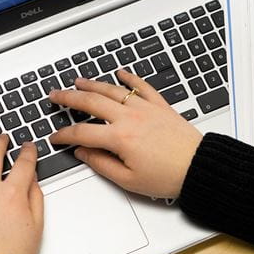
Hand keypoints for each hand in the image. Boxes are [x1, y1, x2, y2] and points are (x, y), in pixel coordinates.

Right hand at [48, 70, 202, 197]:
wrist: (199, 167)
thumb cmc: (169, 176)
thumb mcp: (129, 180)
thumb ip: (101, 164)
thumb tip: (83, 152)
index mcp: (120, 138)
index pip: (82, 132)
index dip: (64, 134)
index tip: (56, 137)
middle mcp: (130, 118)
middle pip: (91, 102)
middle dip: (69, 98)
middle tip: (55, 95)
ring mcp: (145, 109)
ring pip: (112, 90)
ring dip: (92, 84)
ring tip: (78, 81)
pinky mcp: (160, 106)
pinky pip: (142, 86)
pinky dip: (130, 77)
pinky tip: (121, 72)